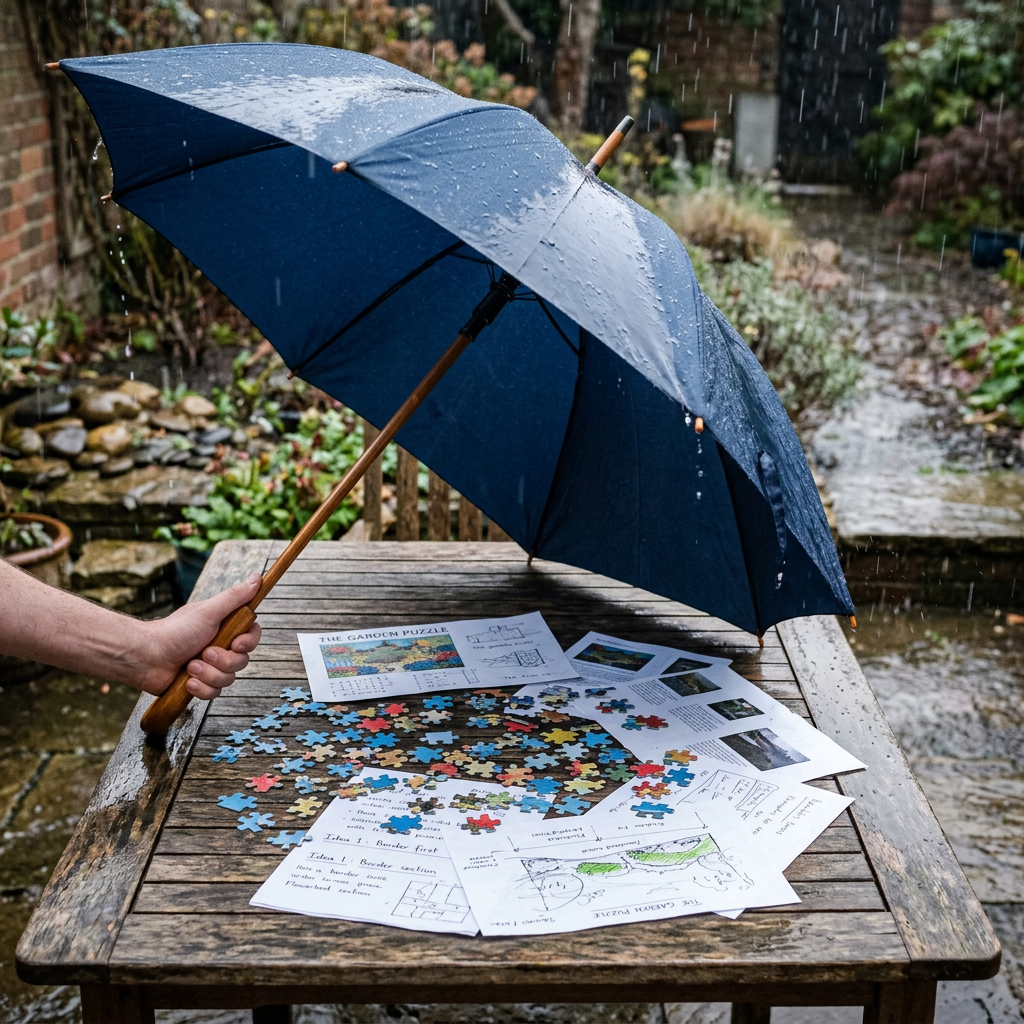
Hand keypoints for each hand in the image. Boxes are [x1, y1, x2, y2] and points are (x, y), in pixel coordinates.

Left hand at [137, 573, 262, 698]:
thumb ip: (235, 597)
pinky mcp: (200, 684)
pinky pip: (214, 693)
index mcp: (224, 628)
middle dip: (222, 661)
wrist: (146, 657)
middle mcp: (220, 647)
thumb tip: (256, 577)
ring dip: (208, 674)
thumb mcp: (208, 612)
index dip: (248, 643)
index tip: (236, 644)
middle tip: (204, 652)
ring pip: (228, 679)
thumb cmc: (174, 631)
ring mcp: (210, 667)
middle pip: (242, 661)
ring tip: (190, 666)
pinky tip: (186, 681)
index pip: (252, 636)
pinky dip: (200, 687)